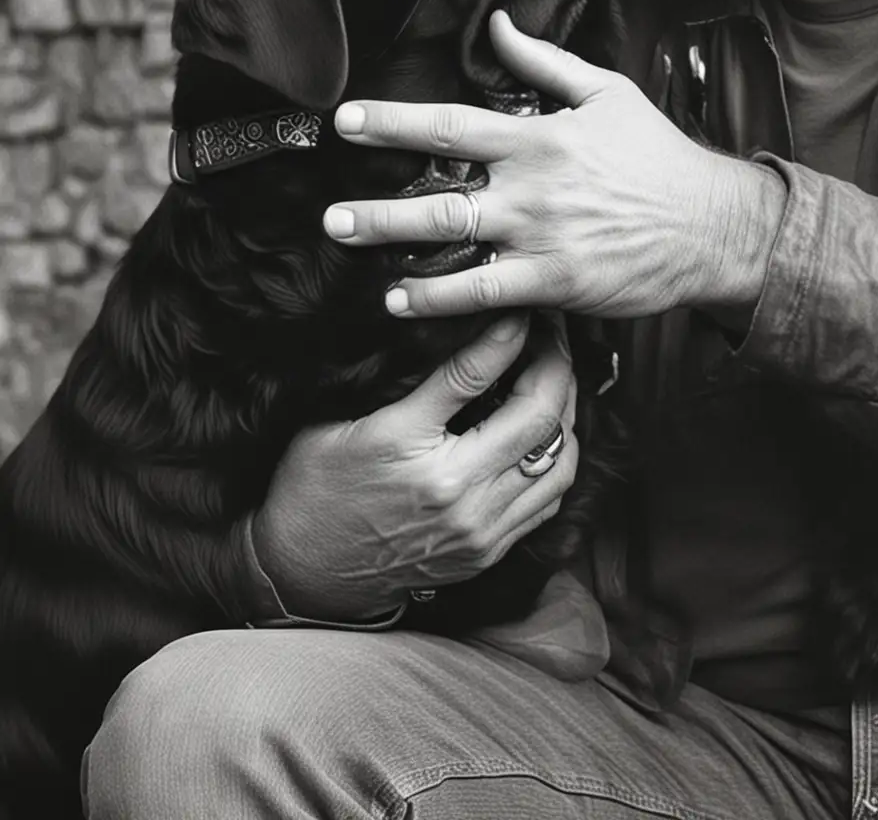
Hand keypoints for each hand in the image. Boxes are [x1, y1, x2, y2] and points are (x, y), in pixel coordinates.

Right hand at [250, 311, 576, 620]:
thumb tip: (473, 327)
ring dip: (567, 413)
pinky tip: (546, 432)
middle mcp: (457, 496)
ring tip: (554, 381)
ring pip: (560, 460)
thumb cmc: (319, 485)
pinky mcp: (487, 553)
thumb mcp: (358, 420)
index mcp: (413, 453)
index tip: (523, 312)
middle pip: (540, 417)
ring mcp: (478, 531)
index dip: (509, 333)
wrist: (303, 572)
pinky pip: (549, 499)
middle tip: (551, 339)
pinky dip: (557, 457)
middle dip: (556, 366)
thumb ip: (423, 382)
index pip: (477, 374)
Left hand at [321, 11, 786, 320]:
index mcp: (541, 137)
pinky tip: (398, 300)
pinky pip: (483, 292)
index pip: (452, 124)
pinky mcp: (555, 281)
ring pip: (451, 241)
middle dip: (375, 201)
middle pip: (437, 192)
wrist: (711, 224)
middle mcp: (532, 187)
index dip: (393, 121)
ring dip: (390, 243)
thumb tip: (496, 24)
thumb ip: (544, 62)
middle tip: (325, 210)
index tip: (344, 121)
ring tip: (345, 244)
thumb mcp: (608, 93)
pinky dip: (437, 298)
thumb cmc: (659, 157)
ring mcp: (541, 237)